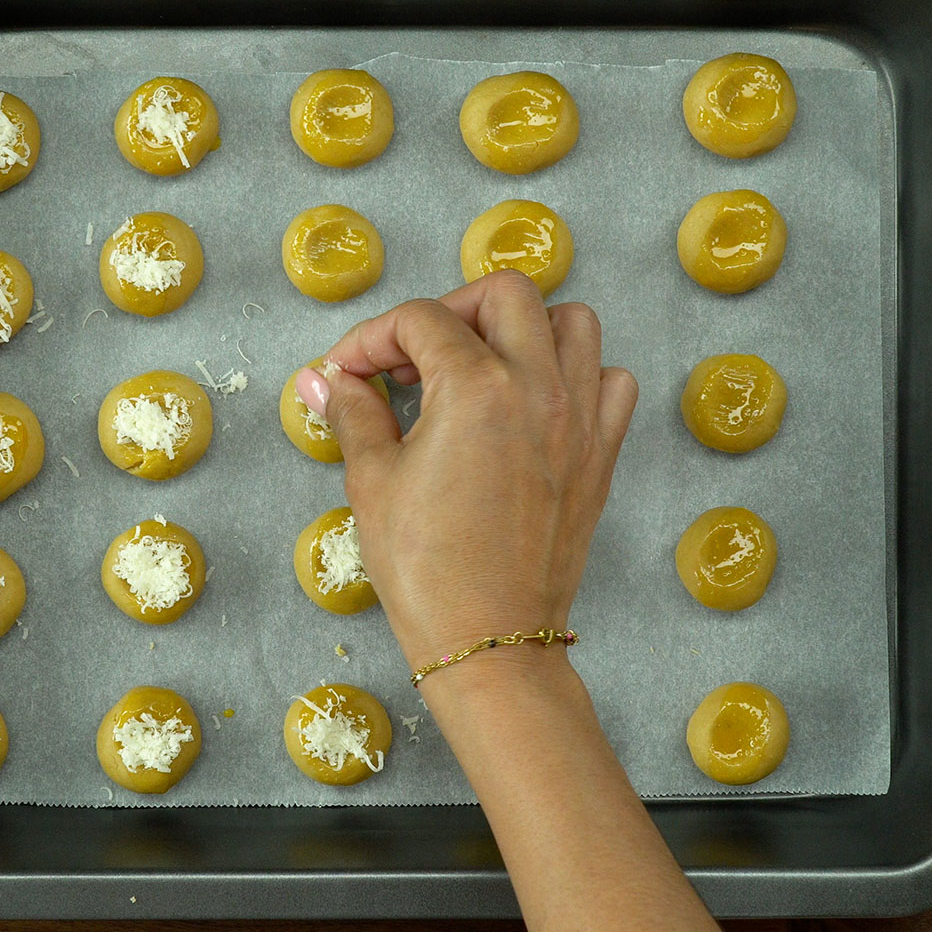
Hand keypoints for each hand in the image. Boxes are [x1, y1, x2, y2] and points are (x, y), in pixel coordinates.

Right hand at [295, 270, 636, 673]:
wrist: (489, 639)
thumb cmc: (426, 569)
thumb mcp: (373, 480)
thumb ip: (352, 411)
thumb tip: (322, 379)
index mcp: (477, 387)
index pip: (419, 320)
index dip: (370, 338)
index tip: (347, 370)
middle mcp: (539, 387)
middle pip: (504, 293)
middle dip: (450, 308)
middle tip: (415, 353)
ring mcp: (580, 418)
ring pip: (572, 323)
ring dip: (522, 327)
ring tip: (479, 366)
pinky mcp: (601, 453)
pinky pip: (610, 381)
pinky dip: (578, 374)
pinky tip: (535, 403)